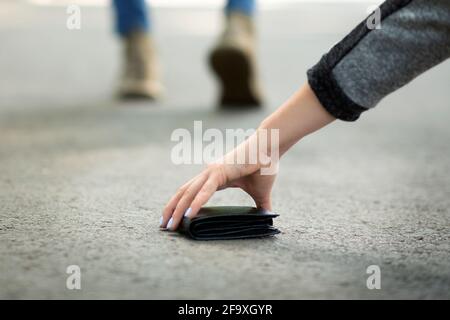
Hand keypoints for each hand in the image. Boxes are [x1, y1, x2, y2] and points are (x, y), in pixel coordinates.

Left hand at [160, 162, 275, 230]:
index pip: (191, 193)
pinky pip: (205, 191)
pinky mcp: (220, 172)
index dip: (179, 205)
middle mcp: (209, 174)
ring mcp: (212, 172)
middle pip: (183, 193)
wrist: (271, 147)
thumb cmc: (265, 166)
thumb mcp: (260, 192)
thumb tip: (267, 217)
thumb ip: (261, 205)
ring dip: (178, 209)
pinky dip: (196, 203)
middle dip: (171, 210)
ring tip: (170, 225)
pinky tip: (189, 215)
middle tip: (164, 226)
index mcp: (214, 178)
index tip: (172, 219)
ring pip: (189, 193)